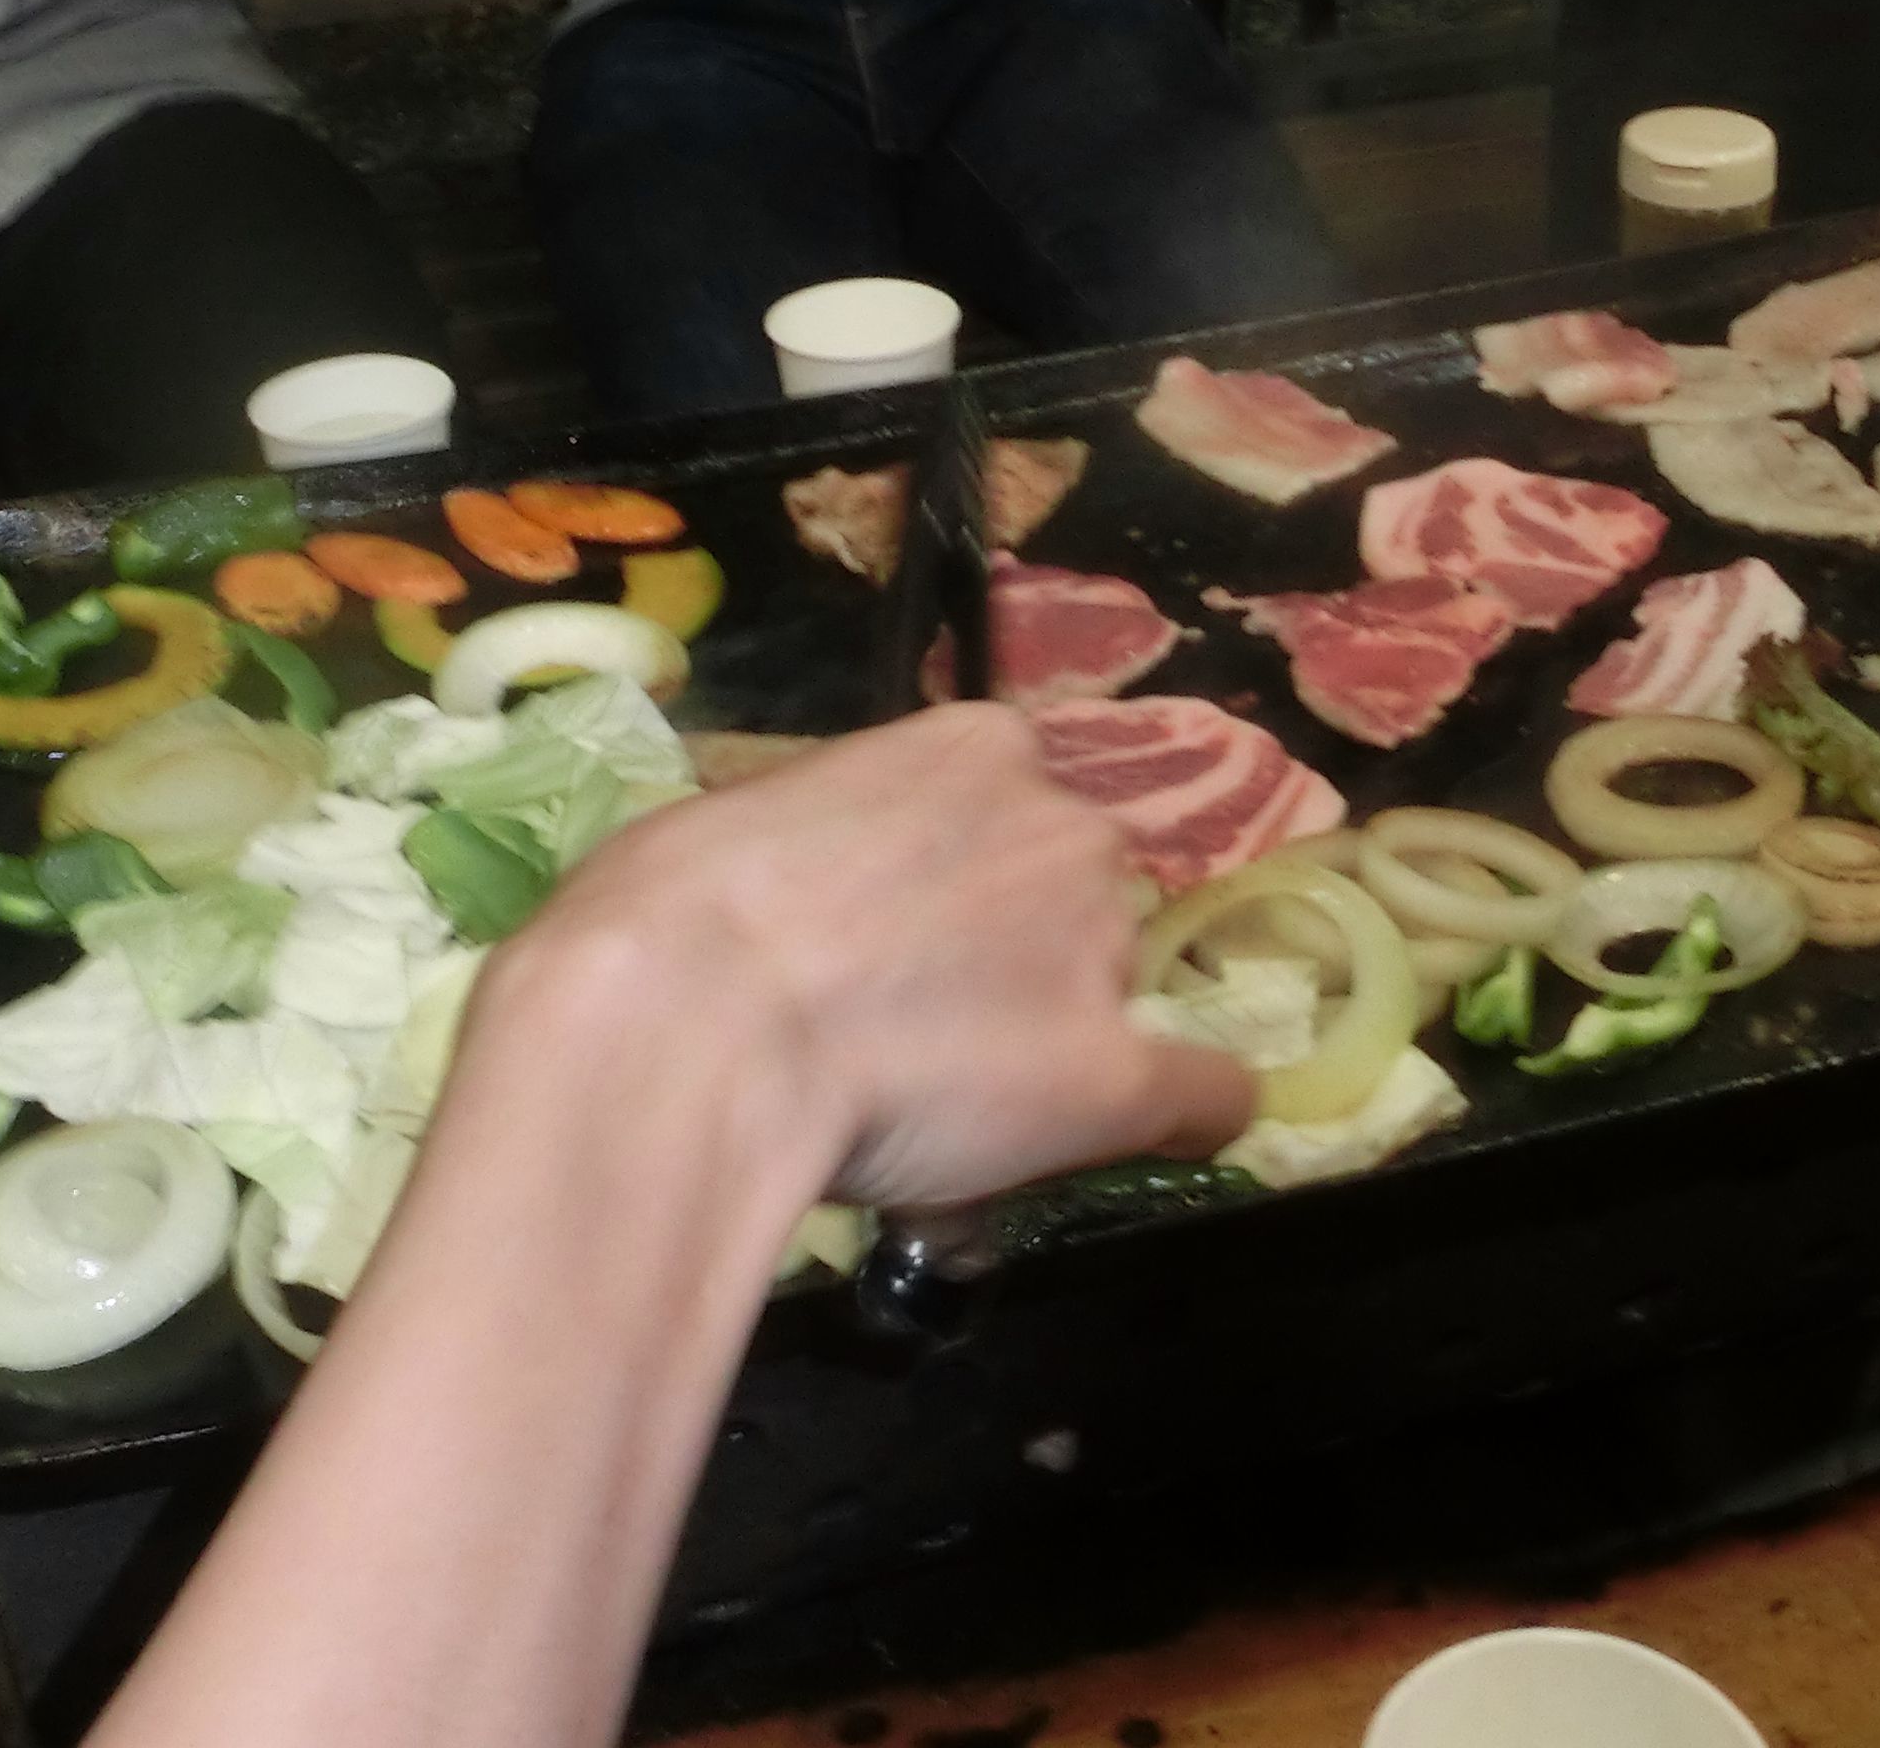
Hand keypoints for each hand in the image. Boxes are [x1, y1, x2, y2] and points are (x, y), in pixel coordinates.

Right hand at [494, 705, 1250, 1214]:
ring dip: (1057, 1030)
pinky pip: (1201, 1093)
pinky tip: (1159, 1135)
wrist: (693, 1016)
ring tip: (953, 1105)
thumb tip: (813, 897)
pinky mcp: (1115, 1076)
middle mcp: (1063, 828)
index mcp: (976, 745)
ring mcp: (1098, 950)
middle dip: (1021, 945)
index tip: (912, 926)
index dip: (968, 872)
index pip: (1013, 800)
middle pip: (1075, 887)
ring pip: (1111, 988)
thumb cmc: (678, 904)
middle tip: (922, 1019)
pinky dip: (1186, 1114)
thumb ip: (829, 845)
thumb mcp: (755, 819)